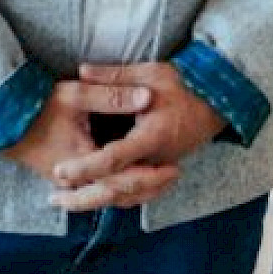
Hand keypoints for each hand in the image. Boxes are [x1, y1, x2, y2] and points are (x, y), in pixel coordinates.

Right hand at [1, 72, 162, 199]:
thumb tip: (147, 96)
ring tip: (163, 179)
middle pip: (117, 194)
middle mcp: (75, 179)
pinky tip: (138, 179)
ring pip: (107, 197)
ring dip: (135, 191)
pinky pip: (98, 192)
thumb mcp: (76, 94)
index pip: (120, 177)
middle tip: (174, 174)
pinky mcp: (68, 179)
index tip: (172, 165)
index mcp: (81, 160)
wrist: (4, 121)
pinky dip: (120, 189)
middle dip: (148, 187)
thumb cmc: (39, 106)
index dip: (149, 175)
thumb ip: (112, 95)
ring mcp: (70, 182)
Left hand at [43, 62, 226, 210]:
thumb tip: (82, 70)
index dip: (86, 167)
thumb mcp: (151, 72)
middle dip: (84, 197)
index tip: (61, 170)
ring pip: (127, 196)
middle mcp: (157, 158)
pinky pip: (137, 194)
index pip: (115, 158)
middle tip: (55, 198)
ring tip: (65, 203)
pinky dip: (115, 199)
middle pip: (118, 189)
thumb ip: (114, 76)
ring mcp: (160, 167)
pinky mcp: (161, 169)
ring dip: (95, 202)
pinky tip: (94, 198)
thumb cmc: (185, 84)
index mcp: (153, 135)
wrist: (217, 99)